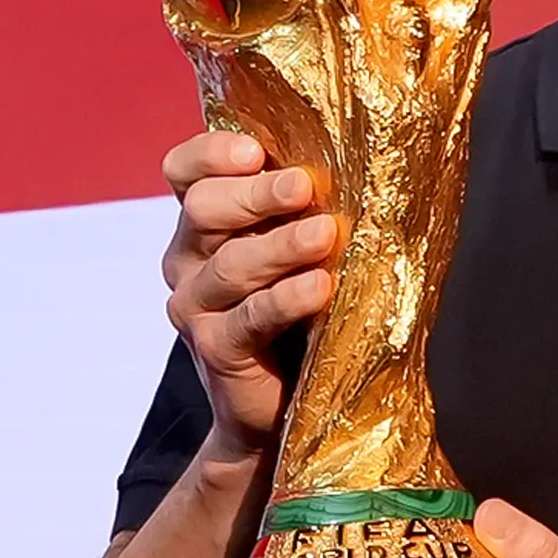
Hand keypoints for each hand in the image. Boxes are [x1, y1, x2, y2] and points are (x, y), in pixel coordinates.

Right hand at [160, 130, 336, 459]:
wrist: (282, 405)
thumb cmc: (302, 309)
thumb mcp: (299, 248)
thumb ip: (306, 209)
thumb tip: (372, 159)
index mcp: (204, 221)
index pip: (185, 171)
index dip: (211, 154)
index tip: (255, 152)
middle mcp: (188, 257)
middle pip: (204, 208)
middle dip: (255, 194)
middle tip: (304, 187)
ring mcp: (195, 305)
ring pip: (229, 264)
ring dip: (281, 246)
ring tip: (325, 235)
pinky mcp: (215, 348)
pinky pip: (249, 317)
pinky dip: (285, 299)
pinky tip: (319, 287)